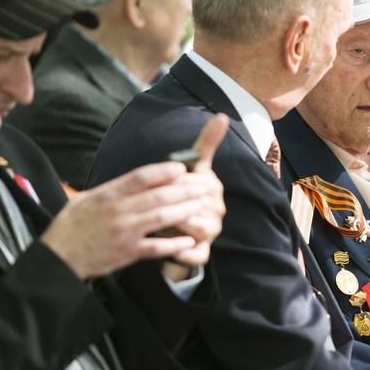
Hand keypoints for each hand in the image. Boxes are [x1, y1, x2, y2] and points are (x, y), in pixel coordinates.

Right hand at [40, 114, 228, 279]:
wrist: (58, 257)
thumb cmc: (71, 227)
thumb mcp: (85, 199)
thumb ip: (110, 190)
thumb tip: (133, 180)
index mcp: (107, 194)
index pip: (140, 176)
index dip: (163, 170)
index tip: (181, 167)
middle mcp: (117, 211)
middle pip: (158, 196)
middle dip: (184, 190)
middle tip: (202, 186)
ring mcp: (123, 232)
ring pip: (161, 218)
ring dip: (184, 211)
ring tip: (199, 206)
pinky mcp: (127, 253)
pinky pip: (156, 247)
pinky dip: (174, 243)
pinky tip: (189, 240)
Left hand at [160, 114, 227, 268]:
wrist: (183, 227)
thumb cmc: (185, 192)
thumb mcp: (195, 166)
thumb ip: (206, 142)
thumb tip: (222, 115)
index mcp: (213, 186)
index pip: (194, 181)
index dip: (172, 182)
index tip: (154, 184)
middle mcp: (217, 208)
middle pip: (195, 203)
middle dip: (172, 203)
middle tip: (148, 203)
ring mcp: (212, 231)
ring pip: (198, 228)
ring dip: (178, 226)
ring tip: (158, 223)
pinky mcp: (203, 251)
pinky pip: (197, 254)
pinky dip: (184, 253)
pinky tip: (170, 248)